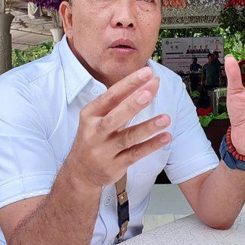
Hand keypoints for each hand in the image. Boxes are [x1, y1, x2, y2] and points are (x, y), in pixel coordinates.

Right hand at [66, 67, 171, 189]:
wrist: (79, 171)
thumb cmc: (93, 137)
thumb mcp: (96, 117)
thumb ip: (120, 102)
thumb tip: (148, 83)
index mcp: (90, 114)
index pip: (111, 96)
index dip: (129, 84)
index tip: (146, 73)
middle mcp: (95, 132)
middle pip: (116, 116)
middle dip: (133, 104)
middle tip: (149, 92)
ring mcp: (104, 150)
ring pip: (128, 137)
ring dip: (147, 127)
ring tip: (165, 119)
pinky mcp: (115, 165)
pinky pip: (136, 154)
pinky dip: (151, 145)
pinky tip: (165, 137)